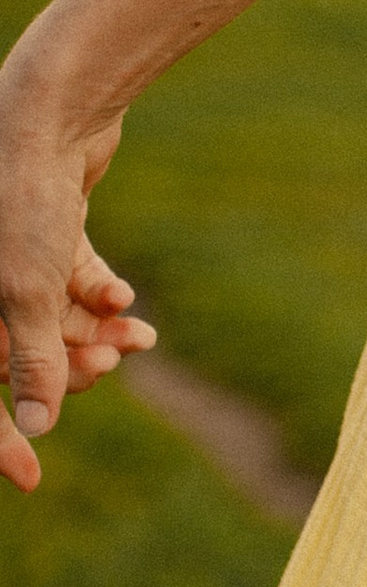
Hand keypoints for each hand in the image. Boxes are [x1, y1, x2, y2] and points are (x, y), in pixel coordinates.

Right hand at [0, 58, 153, 490]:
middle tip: (107, 368)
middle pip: (15, 352)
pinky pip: (69, 281)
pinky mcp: (44, 227)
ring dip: (92, 337)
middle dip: (62, 368)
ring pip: (49, 319)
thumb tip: (37, 429)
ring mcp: (10, 250)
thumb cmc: (18, 193)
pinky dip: (98, 298)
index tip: (30, 478)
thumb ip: (32, 360)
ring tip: (133, 343)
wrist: (49, 108)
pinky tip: (125, 305)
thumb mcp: (26, 287)